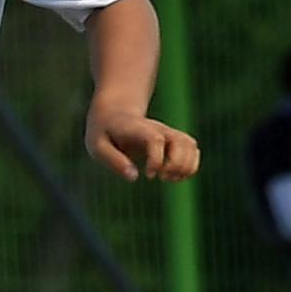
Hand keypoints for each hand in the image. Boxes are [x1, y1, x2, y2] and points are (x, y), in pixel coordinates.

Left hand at [84, 102, 199, 183]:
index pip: (156, 140)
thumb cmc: (104, 132)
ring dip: (185, 167)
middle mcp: (158, 129)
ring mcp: (168, 132)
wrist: (115, 113)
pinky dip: (190, 165)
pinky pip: (193, 149)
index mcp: (138, 129)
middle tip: (160, 177)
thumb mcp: (97, 146)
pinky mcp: (174, 139)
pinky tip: (174, 176)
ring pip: (191, 145)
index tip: (149, 175)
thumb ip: (113, 161)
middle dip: (176, 165)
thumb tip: (134, 177)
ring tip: (167, 177)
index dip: (157, 160)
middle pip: (181, 142)